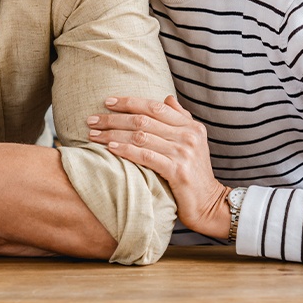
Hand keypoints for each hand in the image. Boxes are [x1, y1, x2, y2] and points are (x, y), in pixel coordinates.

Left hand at [87, 95, 230, 238]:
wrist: (210, 204)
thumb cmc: (195, 173)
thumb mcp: (193, 141)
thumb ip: (180, 118)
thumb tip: (167, 97)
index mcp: (190, 125)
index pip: (154, 106)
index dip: (129, 102)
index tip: (107, 101)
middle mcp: (188, 135)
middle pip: (144, 119)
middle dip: (114, 118)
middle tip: (92, 119)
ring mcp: (183, 152)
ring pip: (141, 136)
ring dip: (113, 134)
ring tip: (94, 134)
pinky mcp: (178, 171)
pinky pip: (145, 156)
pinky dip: (126, 150)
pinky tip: (110, 148)